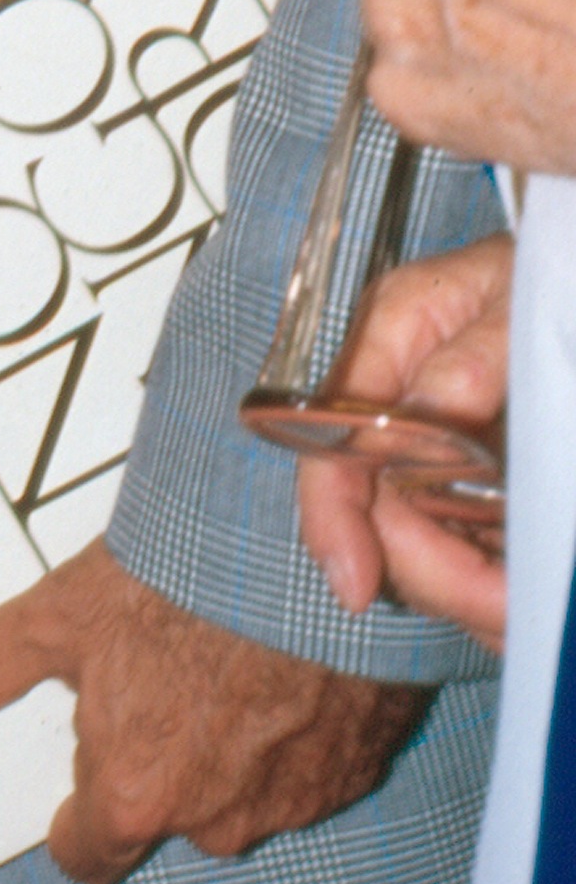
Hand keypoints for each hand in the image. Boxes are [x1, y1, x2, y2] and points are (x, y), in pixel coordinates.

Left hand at [0, 537, 424, 882]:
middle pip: (167, 812)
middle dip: (161, 756)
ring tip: (221, 656)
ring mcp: (288, 802)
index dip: (81, 813)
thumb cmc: (181, 575)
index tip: (84, 782)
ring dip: (228, 740)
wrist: (304, 543)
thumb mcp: (52, 618)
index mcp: (133, 794)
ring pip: (238, 790)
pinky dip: (292, 727)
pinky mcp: (350, 771)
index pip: (89, 850)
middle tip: (161, 676)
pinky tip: (279, 665)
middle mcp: (210, 817)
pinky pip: (308, 768)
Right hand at [293, 232, 510, 645]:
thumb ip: (475, 353)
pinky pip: (467, 551)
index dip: (335, 514)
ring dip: (467, 591)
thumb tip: (431, 412)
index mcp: (390, 341)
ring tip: (520, 607)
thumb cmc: (547, 275)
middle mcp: (398, 403)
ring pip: (423, 546)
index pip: (330, 437)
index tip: (357, 584)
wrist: (570, 282)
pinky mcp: (475, 484)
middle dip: (432, 568)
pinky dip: (490, 583)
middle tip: (503, 608)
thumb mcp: (516, 298)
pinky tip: (521, 589)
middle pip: (378, 511)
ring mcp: (435, 451)